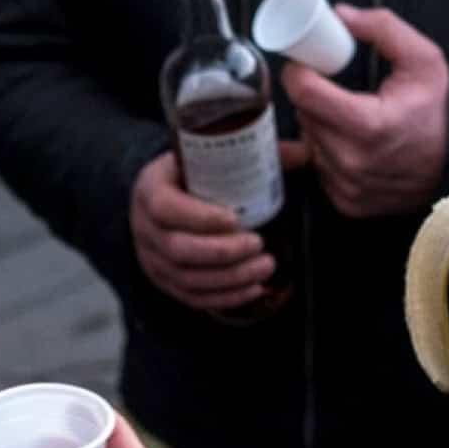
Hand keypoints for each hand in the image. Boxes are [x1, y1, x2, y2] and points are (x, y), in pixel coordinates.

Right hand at [130, 151, 273, 310]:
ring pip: (187, 277)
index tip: (236, 219)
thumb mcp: (209, 157)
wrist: (164, 197)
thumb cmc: (193, 175)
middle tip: (259, 244)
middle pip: (177, 248)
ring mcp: (151, 258)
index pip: (165, 207)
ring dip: (230, 277)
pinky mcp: (164, 281)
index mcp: (150, 189)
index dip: (200, 217)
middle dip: (222, 252)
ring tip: (266, 266)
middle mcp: (143, 227)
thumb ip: (254, 151)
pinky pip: (191, 297)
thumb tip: (305, 152)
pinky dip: (224, 297)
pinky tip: (253, 288)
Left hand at [280, 4, 448, 217]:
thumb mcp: (422, 58)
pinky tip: (352, 144)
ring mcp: (348, 186)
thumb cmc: (440, 109)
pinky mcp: (347, 203)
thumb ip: (381, 28)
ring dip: (319, 127)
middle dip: (312, 98)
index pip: (304, 93)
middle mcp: (352, 161)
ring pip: (310, 144)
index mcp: (367, 125)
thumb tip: (339, 14)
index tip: (302, 64)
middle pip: (304, 117)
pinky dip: (329, 154)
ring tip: (349, 117)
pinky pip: (320, 170)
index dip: (297, 72)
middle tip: (333, 88)